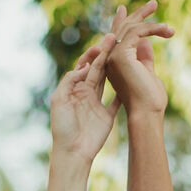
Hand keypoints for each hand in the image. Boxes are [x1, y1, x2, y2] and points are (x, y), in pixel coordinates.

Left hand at [49, 32, 119, 163]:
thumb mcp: (59, 100)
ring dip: (114, 66)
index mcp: (73, 89)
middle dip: (105, 54)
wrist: (73, 152)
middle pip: (97, 69)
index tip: (100, 44)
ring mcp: (97, 104)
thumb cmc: (62, 128)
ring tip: (123, 52)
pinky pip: (117, 102)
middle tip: (114, 39)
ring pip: (106, 81)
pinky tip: (131, 79)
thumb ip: (70, 81)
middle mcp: (85, 94)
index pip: (83, 66)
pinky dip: (123, 92)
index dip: (92, 54)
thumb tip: (84, 66)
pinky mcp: (107, 116)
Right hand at [104, 0, 172, 116]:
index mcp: (113, 62)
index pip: (116, 37)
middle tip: (154, 3)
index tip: (127, 9)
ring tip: (169, 25)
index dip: (122, 21)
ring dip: (151, 21)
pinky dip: (153, 29)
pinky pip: (137, 32)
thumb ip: (144, 57)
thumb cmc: (149, 100)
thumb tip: (146, 42)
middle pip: (122, 28)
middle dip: (138, 15)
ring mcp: (112, 56)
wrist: (146, 113)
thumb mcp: (148, 73)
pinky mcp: (121, 55)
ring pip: (130, 28)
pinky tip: (167, 31)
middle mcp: (109, 58)